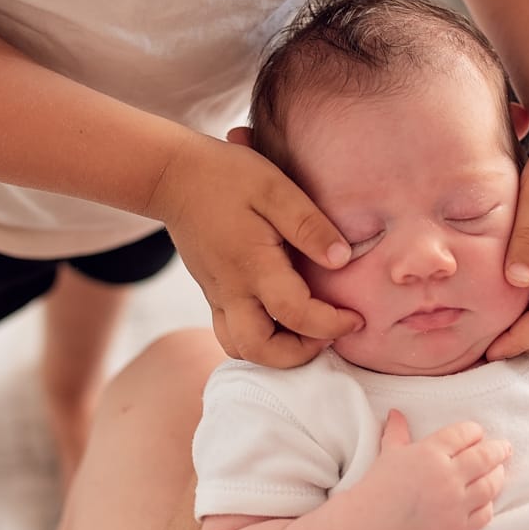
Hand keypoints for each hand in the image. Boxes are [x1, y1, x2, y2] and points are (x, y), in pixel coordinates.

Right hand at [151, 133, 361, 366]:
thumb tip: (341, 259)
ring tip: (306, 329)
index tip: (356, 316)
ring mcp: (218, 295)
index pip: (296, 314)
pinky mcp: (212, 293)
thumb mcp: (274, 188)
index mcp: (253, 265)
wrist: (172, 177)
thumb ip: (309, 225)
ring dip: (277, 352)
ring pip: (241, 349)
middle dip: (301, 353)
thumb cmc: (226, 176)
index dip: (332, 324)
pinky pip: (230, 334)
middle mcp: (232, 290)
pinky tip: (281, 319)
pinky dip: (259, 340)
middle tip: (329, 330)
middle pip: (261, 350)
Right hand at [360, 410, 510, 529]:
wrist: (372, 527)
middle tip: (505, 448)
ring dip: (498, 475)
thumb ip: (397, 431)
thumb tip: (396, 413)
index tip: (477, 434)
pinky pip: (485, 513)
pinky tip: (486, 499)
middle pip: (486, 456)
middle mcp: (448, 475)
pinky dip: (488, 505)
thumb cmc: (378, 486)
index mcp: (431, 452)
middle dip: (499, 450)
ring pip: (491, 484)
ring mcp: (455, 502)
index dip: (475, 432)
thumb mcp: (389, 453)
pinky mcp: (458, 526)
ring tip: (498, 471)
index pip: (466, 434)